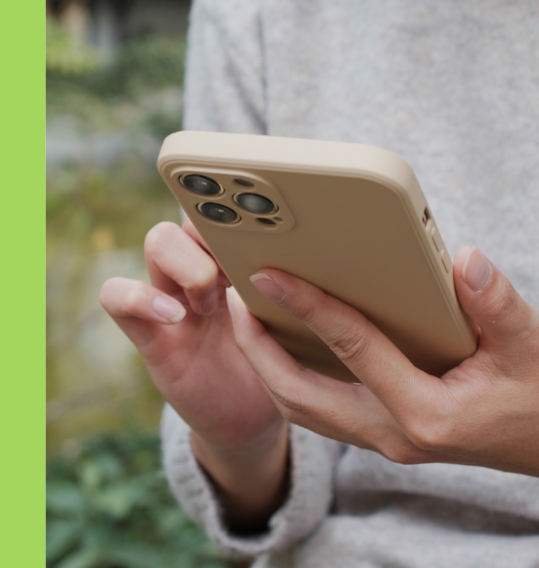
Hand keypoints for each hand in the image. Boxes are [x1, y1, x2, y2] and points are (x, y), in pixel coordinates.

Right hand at [99, 220, 287, 530]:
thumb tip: (332, 253)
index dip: (244, 209)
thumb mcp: (304, 322)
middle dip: (215, 231)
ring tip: (212, 297)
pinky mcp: (151, 336)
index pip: (235, 211)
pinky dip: (138, 297)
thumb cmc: (286, 364)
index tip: (269, 228)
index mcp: (245, 263)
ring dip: (186, 262)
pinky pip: (117, 297)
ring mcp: (175, 299)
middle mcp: (207, 272)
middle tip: (241, 268)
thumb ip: (304, 290)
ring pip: (158, 242)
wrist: (255, 418)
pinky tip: (175, 315)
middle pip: (194, 215)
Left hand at [227, 245, 538, 507]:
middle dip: (259, 348)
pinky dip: (300, 377)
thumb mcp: (537, 341)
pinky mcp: (396, 432)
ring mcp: (393, 439)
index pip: (352, 349)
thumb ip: (496, 301)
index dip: (307, 306)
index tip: (266, 272)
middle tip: (234, 297)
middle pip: (302, 396)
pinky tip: (297, 342)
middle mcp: (399, 434)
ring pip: (309, 410)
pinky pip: (329, 409)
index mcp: (428, 414)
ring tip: (252, 317)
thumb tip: (461, 259)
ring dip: (271, 366)